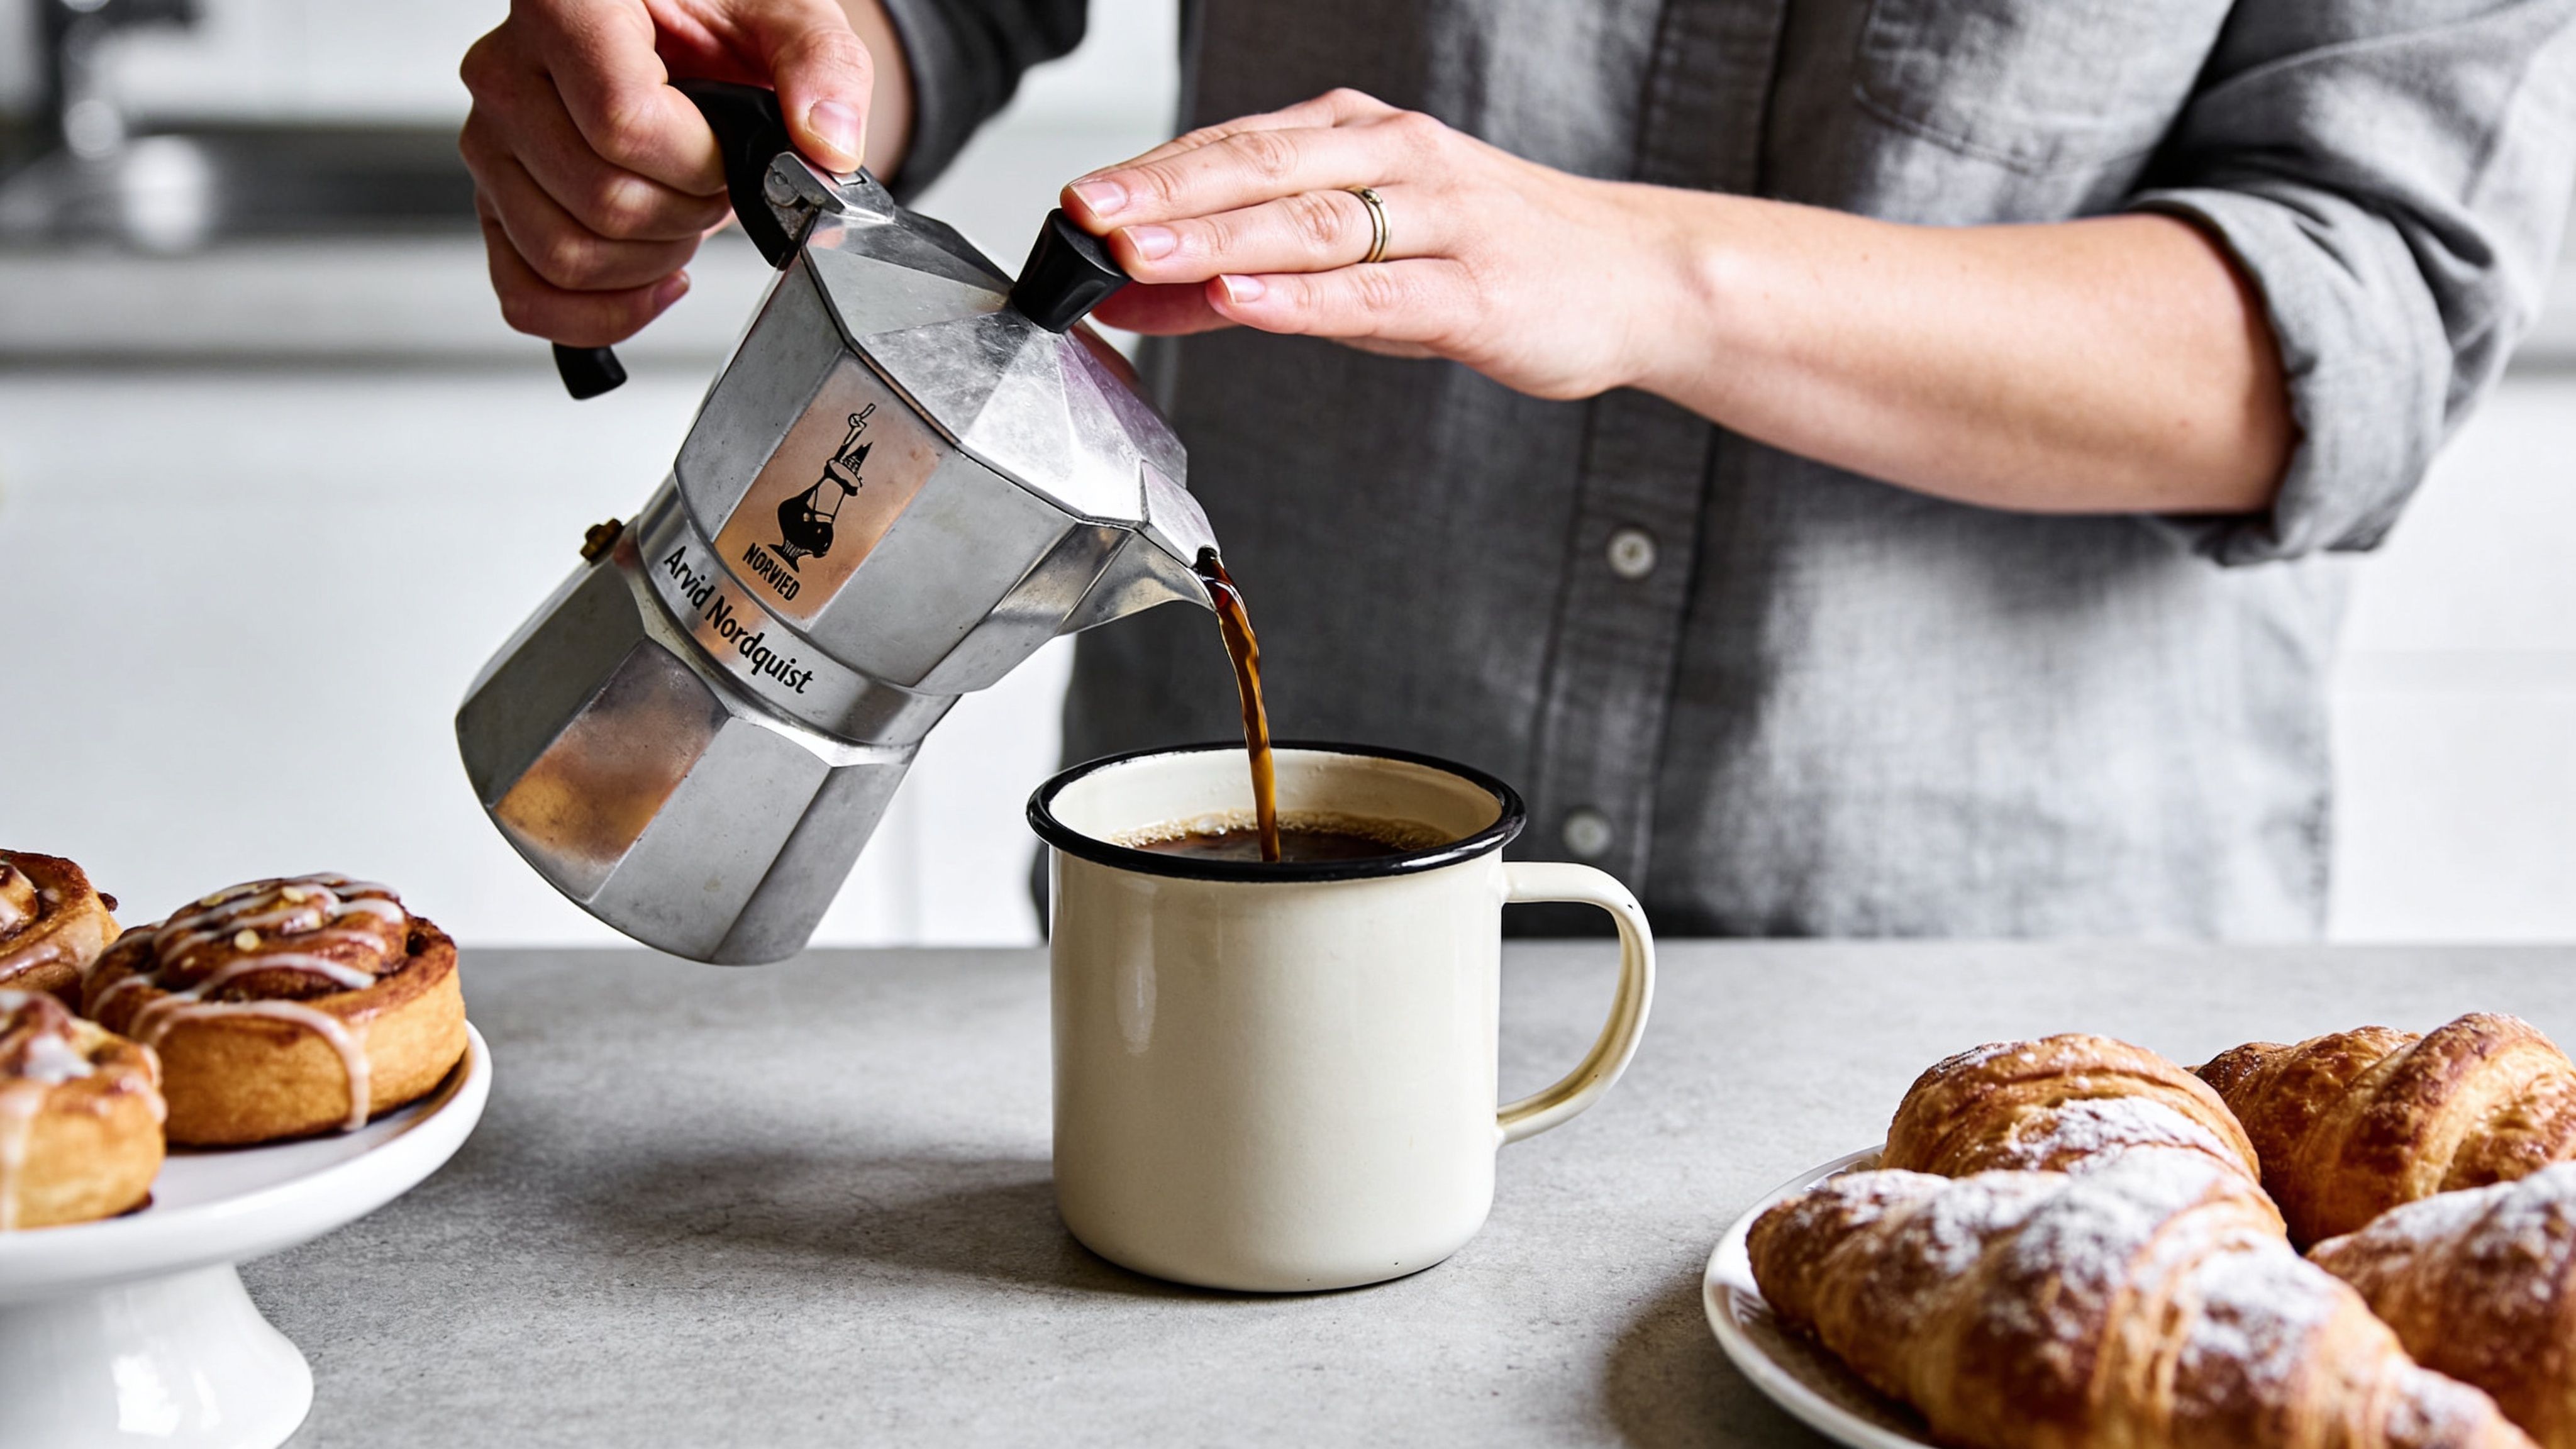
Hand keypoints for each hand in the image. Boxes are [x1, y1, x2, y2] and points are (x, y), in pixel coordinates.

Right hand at [459, 0, 879, 345]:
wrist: (670, 34)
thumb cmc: (710, 18)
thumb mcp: (782, 15)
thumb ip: (820, 65)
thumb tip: (826, 145)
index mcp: (567, 5)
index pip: (623, 123)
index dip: (700, 164)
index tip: (730, 153)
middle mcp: (508, 71)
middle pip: (601, 198)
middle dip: (688, 213)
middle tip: (716, 183)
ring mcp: (491, 143)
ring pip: (566, 255)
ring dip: (652, 261)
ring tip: (682, 211)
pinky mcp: (494, 203)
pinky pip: (529, 296)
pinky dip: (602, 313)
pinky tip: (653, 278)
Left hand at [1063, 89, 1682, 400]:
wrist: (1635, 278)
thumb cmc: (1491, 264)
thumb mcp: (1360, 264)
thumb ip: (1246, 277)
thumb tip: (1131, 293)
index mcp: (1361, 139)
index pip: (1235, 146)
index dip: (1151, 174)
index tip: (1073, 204)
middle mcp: (1396, 161)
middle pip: (1258, 168)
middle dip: (1161, 193)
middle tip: (1082, 216)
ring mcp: (1441, 222)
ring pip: (1309, 223)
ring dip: (1213, 238)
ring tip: (1136, 253)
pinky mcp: (1476, 292)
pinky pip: (1376, 292)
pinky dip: (1304, 297)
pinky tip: (1244, 301)